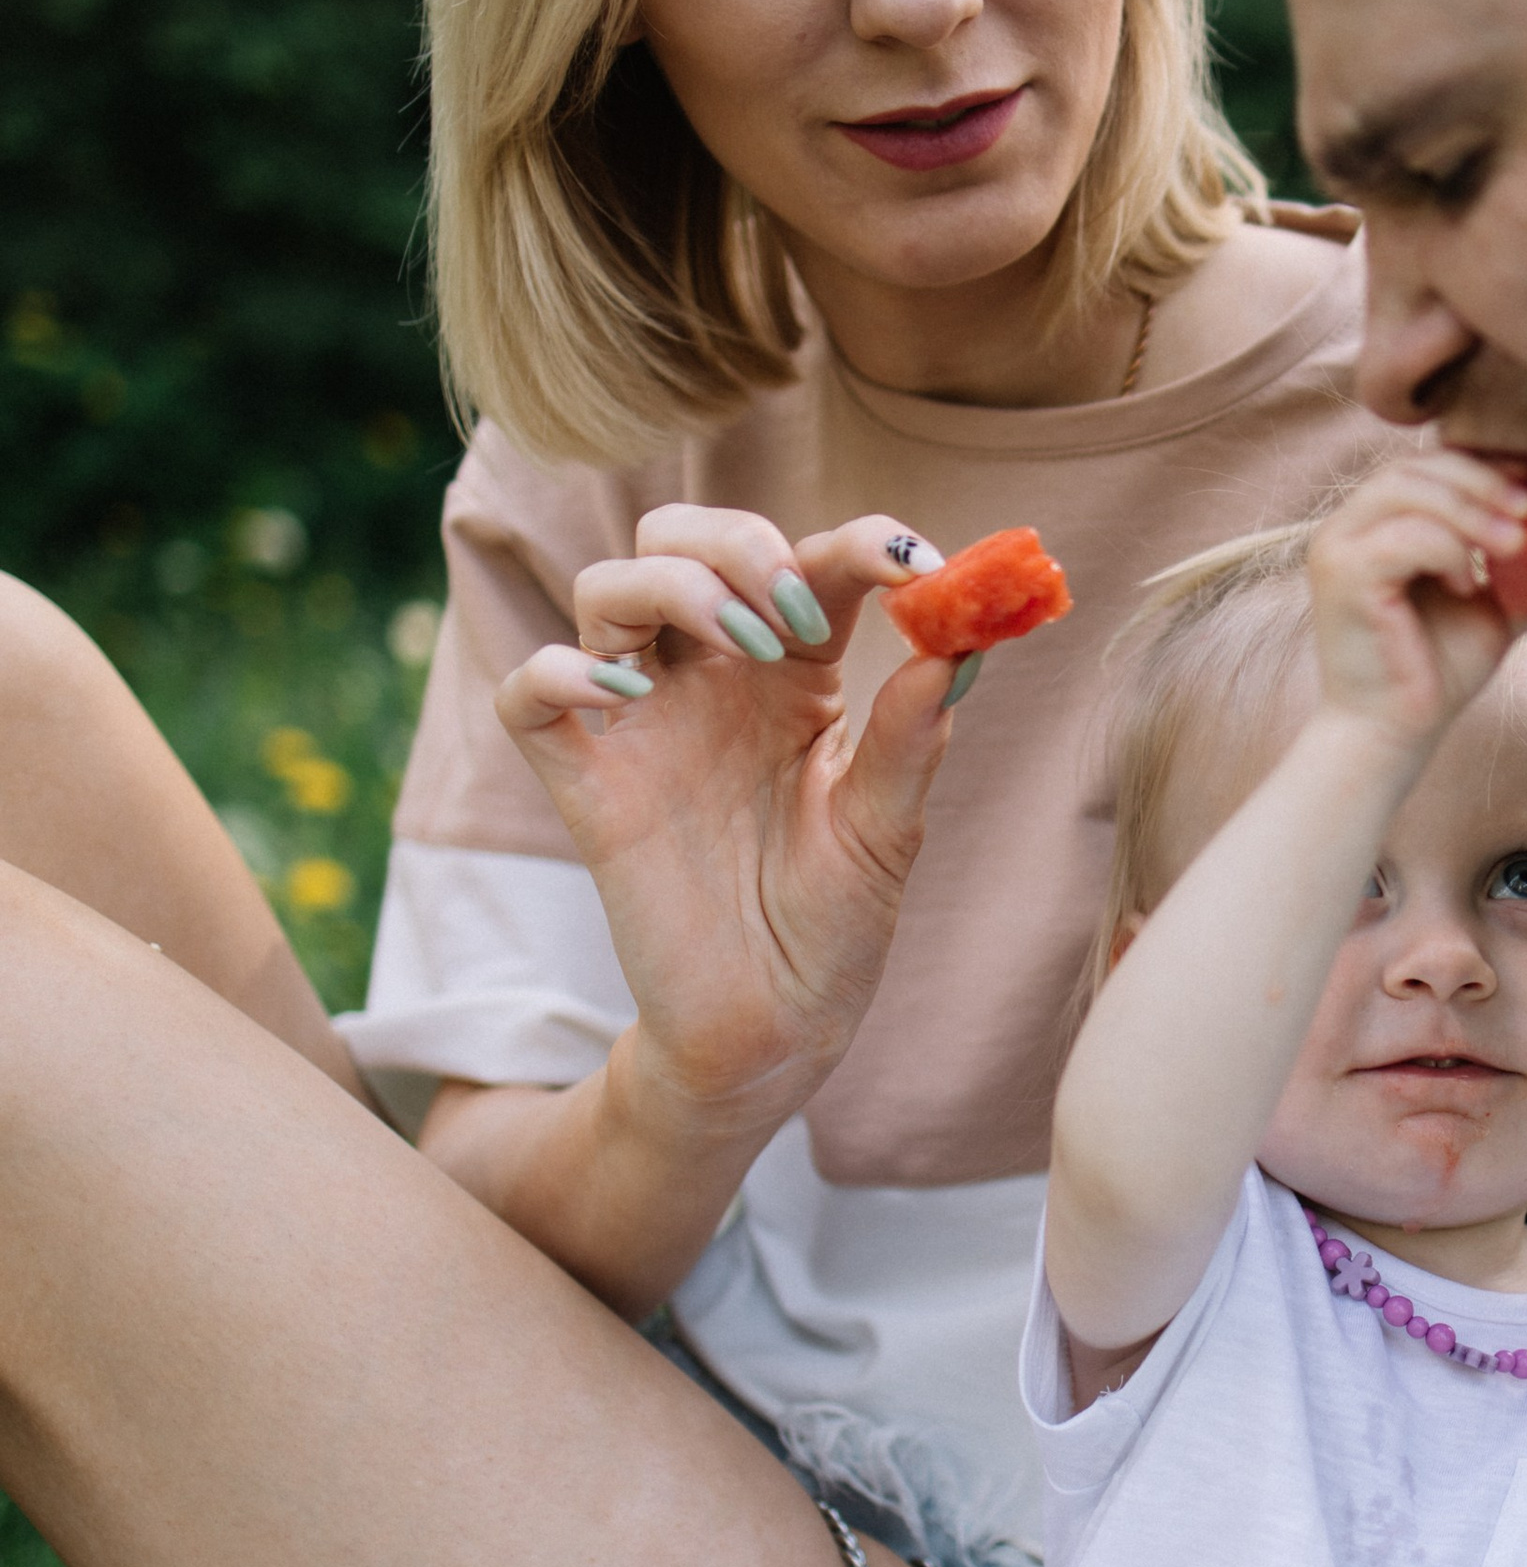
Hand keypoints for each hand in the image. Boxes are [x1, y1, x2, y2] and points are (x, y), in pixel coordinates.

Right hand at [495, 506, 956, 1130]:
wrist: (773, 1028)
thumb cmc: (834, 923)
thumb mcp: (887, 831)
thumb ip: (911, 739)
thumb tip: (958, 647)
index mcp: (795, 675)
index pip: (812, 564)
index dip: (860, 542)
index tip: (917, 564)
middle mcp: (711, 680)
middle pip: (682, 537)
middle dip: (741, 541)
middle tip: (801, 611)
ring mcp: (642, 724)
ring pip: (607, 588)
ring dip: (674, 586)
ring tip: (748, 644)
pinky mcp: (587, 785)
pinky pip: (528, 694)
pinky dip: (560, 670)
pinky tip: (626, 696)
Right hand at [1304, 447, 1526, 751]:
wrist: (1395, 733)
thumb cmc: (1439, 670)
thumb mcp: (1496, 605)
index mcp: (1379, 522)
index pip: (1429, 465)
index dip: (1484, 465)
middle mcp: (1349, 525)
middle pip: (1416, 466)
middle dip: (1481, 480)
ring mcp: (1337, 546)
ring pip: (1406, 490)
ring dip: (1470, 510)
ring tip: (1514, 544)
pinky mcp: (1341, 576)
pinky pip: (1402, 537)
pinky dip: (1446, 550)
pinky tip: (1468, 586)